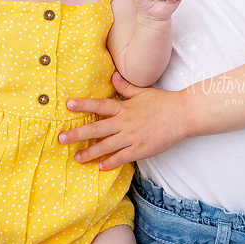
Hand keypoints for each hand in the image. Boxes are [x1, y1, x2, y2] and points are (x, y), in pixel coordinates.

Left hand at [58, 72, 188, 169]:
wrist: (184, 115)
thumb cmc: (164, 102)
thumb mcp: (143, 92)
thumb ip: (126, 86)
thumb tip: (113, 77)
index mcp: (125, 107)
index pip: (100, 106)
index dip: (84, 104)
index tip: (68, 105)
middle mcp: (125, 123)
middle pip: (97, 129)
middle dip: (78, 133)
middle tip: (61, 138)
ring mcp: (132, 137)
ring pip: (106, 146)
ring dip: (90, 152)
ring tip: (77, 157)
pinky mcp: (141, 149)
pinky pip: (122, 158)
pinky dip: (110, 162)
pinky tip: (100, 167)